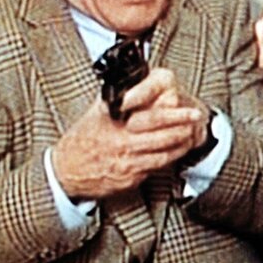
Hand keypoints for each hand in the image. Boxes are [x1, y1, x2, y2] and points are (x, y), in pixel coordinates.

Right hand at [52, 67, 211, 199]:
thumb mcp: (97, 112)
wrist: (65, 172)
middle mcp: (121, 145)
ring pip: (163, 155)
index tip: (191, 110)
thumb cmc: (82, 138)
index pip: (152, 118)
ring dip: (180, 145)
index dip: (175, 115)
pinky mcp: (129, 180)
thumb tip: (138, 81)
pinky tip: (175, 151)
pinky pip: (154, 168)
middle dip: (184, 129)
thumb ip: (118, 98)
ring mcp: (126, 165)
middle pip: (162, 138)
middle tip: (197, 120)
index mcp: (114, 124)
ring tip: (191, 134)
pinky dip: (167, 159)